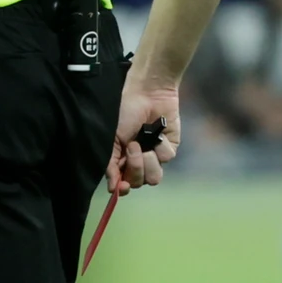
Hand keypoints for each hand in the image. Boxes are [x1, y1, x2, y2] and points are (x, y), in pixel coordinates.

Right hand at [109, 76, 179, 195]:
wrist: (147, 93)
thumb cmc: (125, 112)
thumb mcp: (113, 139)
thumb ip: (111, 164)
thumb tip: (111, 189)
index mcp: (123, 160)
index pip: (124, 184)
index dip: (123, 188)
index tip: (122, 186)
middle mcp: (139, 161)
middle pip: (139, 182)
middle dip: (135, 168)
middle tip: (133, 147)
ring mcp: (155, 155)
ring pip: (154, 177)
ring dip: (148, 162)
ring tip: (144, 144)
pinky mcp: (170, 147)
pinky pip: (167, 158)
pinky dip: (160, 146)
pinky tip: (158, 134)